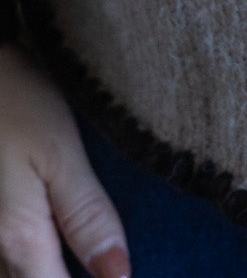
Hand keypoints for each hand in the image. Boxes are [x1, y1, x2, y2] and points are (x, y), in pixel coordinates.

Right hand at [0, 45, 127, 277]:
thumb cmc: (15, 101)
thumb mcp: (61, 151)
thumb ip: (87, 216)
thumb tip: (119, 276)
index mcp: (19, 239)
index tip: (120, 273)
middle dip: (65, 275)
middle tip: (103, 256)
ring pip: (13, 274)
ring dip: (44, 268)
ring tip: (78, 248)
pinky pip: (3, 257)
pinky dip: (28, 257)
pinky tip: (53, 237)